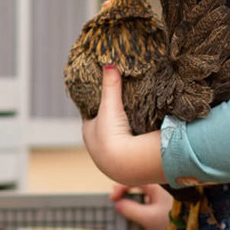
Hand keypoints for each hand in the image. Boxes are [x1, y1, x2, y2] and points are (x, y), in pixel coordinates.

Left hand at [80, 65, 165, 187]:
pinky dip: (133, 145)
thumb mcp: (110, 106)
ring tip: (134, 125)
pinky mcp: (126, 166)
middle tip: (122, 112)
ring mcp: (110, 159)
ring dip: (123, 136)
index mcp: (88, 133)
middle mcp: (96, 148)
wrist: (128, 164)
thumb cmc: (112, 135)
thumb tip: (109, 63)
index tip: (106, 100)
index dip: (98, 108)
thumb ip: (110, 85)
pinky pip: (129, 151)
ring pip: (116, 142)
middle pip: (103, 129)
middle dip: (111, 122)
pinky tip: (141, 140)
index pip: (91, 116)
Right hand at [109, 183, 173, 229]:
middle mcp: (162, 184)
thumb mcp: (148, 217)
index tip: (112, 199)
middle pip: (139, 181)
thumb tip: (117, 204)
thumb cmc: (174, 223)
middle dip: (125, 189)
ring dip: (133, 195)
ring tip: (123, 202)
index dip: (120, 188)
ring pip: (145, 189)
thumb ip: (130, 209)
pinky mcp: (168, 201)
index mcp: (158, 183)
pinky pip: (151, 195)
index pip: (134, 179)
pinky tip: (136, 207)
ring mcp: (166, 192)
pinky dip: (141, 199)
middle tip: (115, 199)